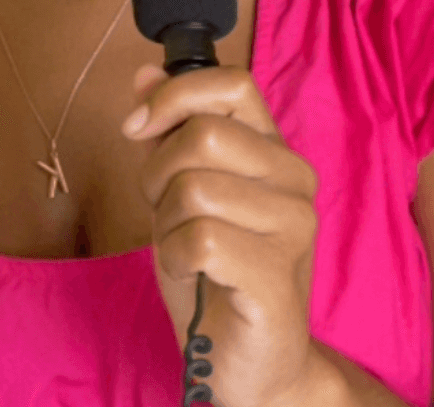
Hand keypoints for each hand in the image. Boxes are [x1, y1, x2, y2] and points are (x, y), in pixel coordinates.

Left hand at [121, 63, 320, 406]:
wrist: (247, 359)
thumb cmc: (214, 267)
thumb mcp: (179, 189)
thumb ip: (167, 132)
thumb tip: (145, 74)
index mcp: (272, 149)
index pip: (232, 84)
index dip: (175, 96)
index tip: (139, 127)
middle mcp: (294, 178)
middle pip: (202, 135)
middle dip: (159, 172)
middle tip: (166, 208)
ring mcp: (294, 227)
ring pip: (194, 188)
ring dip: (166, 221)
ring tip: (184, 246)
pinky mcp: (278, 275)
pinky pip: (199, 238)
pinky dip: (174, 256)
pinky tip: (190, 271)